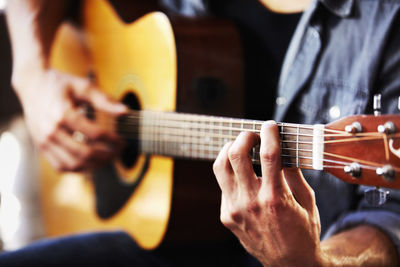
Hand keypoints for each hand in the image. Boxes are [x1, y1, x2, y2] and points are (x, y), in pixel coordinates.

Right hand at [14, 69, 127, 171]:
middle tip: (119, 152)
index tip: (123, 141)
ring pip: (73, 164)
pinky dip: (78, 169)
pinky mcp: (41, 147)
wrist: (33, 85)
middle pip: (84, 152)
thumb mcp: (83, 86)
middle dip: (106, 156)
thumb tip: (125, 112)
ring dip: (94, 166)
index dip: (113, 140)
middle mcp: (51, 130)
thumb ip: (104, 100)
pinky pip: (61, 166)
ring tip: (108, 159)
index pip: (94, 133)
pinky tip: (92, 163)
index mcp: (62, 113)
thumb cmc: (61, 85)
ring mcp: (44, 141)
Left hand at [213, 121, 323, 265]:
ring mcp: (234, 209)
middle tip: (253, 135)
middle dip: (244, 136)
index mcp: (275, 198)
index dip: (268, 134)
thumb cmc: (303, 232)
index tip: (270, 125)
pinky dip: (231, 172)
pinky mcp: (226, 215)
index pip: (269, 155)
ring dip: (229, 150)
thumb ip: (294, 173)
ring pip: (220, 167)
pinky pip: (223, 185)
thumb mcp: (307, 201)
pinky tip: (242, 173)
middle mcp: (251, 203)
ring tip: (240, 147)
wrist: (288, 263)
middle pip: (236, 155)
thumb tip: (285, 148)